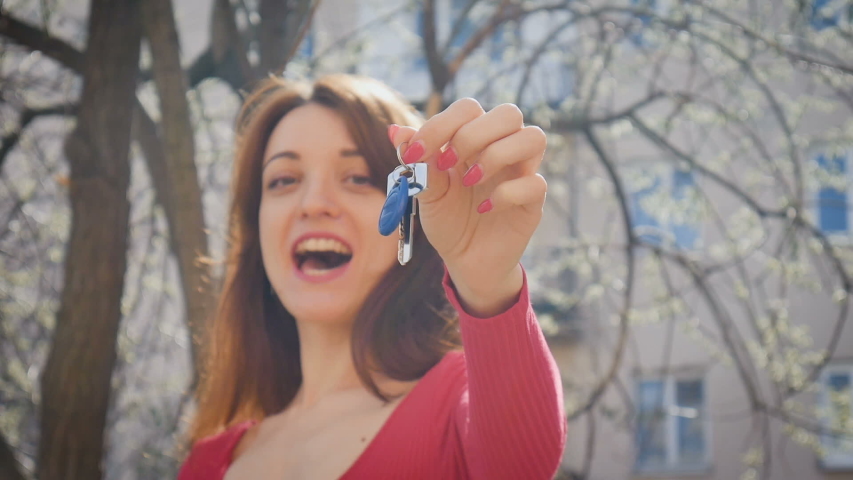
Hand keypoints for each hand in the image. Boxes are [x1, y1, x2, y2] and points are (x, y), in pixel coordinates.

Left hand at [389, 98, 546, 316]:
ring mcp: (521, 173)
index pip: (468, 109)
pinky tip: (485, 208)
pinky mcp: (532, 202)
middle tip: (448, 163)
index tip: (415, 153)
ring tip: (470, 181)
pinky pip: (535, 183)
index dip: (441, 124)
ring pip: (533, 138)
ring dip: (497, 155)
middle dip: (473, 134)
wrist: (465, 260)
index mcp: (474, 139)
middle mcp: (502, 149)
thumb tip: (395, 131)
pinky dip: (507, 193)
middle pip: (508, 113)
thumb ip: (417, 161)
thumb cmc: (448, 219)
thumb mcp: (426, 191)